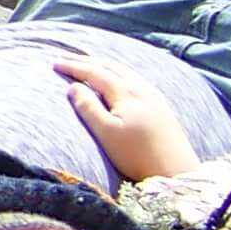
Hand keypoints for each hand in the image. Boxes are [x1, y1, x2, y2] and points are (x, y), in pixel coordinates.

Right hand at [54, 56, 200, 179]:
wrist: (176, 172)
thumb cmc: (136, 155)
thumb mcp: (106, 133)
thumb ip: (88, 108)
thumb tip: (74, 87)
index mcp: (127, 93)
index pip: (96, 73)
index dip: (74, 67)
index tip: (54, 63)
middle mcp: (142, 88)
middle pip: (111, 67)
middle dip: (87, 61)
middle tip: (66, 58)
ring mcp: (154, 96)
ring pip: (125, 71)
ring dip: (104, 64)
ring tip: (88, 63)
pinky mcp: (161, 106)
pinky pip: (134, 78)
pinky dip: (118, 72)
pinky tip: (116, 78)